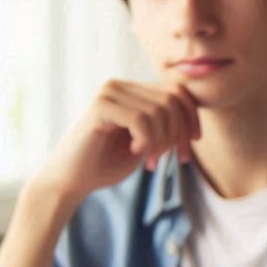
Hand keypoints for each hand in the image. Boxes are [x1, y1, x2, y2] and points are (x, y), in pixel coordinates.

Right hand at [33, 80, 199, 202]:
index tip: (193, 143)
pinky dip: (146, 140)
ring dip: (162, 141)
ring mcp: (109, 92)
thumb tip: (194, 118)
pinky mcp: (100, 106)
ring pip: (159, 110)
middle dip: (178, 133)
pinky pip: (141, 119)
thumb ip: (167, 125)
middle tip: (168, 158)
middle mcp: (121, 86)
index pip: (178, 91)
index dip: (192, 117)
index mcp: (133, 91)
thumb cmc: (109, 163)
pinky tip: (134, 150)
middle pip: (173, 100)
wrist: (72, 180)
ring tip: (150, 158)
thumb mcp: (149, 142)